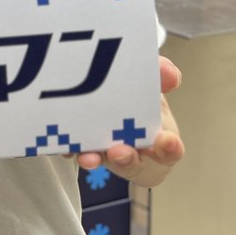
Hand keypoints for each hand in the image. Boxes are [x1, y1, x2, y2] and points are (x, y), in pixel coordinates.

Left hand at [76, 56, 184, 187]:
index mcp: (158, 138)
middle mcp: (134, 150)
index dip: (170, 147)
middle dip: (127, 158)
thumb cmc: (138, 99)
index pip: (170, 149)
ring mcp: (108, 153)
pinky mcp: (84, 149)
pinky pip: (76, 152)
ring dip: (95, 158)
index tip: (168, 141)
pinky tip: (65, 145)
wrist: (116, 108)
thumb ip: (161, 74)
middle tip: (120, 151)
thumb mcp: (152, 84)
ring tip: (88, 156)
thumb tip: (169, 72)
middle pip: (134, 162)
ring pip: (103, 161)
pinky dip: (71, 149)